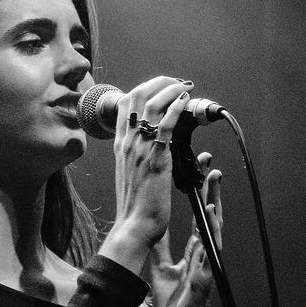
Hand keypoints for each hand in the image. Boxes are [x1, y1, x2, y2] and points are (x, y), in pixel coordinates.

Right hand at [100, 77, 197, 273]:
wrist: (135, 225)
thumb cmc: (135, 203)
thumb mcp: (129, 171)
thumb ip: (136, 152)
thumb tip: (150, 139)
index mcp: (120, 144)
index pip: (124, 103)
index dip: (144, 88)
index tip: (161, 87)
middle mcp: (127, 141)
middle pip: (137, 95)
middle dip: (159, 82)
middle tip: (177, 82)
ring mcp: (140, 148)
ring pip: (152, 104)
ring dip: (170, 90)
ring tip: (185, 87)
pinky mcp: (156, 157)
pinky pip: (165, 124)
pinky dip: (176, 108)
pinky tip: (185, 102)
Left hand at [145, 153, 221, 306]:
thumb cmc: (171, 301)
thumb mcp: (161, 266)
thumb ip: (159, 246)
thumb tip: (152, 227)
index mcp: (193, 250)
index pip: (199, 217)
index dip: (202, 195)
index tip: (201, 172)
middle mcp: (203, 252)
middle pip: (210, 217)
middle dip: (212, 192)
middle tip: (212, 167)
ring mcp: (207, 262)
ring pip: (214, 229)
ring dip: (214, 205)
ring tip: (213, 182)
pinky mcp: (206, 275)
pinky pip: (210, 250)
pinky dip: (211, 232)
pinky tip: (211, 215)